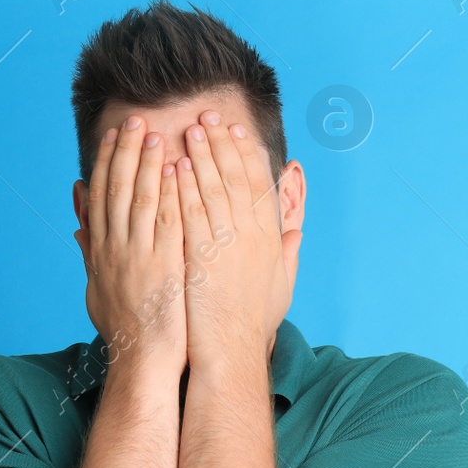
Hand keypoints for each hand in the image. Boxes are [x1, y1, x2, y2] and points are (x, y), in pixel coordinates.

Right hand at [74, 115, 186, 376]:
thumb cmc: (127, 327)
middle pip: (117, 188)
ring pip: (139, 198)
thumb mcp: (97, 286)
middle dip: (125, 150)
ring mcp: (138, 255)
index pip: (101, 195)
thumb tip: (78, 220)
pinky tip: (175, 169)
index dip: (107, 162)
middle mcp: (115, 247)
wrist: (144, 359)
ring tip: (154, 132)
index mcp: (101, 249)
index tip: (114, 134)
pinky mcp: (164, 264)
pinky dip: (167, 192)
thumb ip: (89, 250)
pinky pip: (165, 221)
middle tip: (133, 119)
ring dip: (146, 163)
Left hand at [176, 110, 299, 374]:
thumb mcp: (282, 285)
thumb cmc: (254, 323)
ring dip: (200, 156)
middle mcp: (250, 235)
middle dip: (220, 143)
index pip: (259, 185)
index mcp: (270, 238)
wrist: (230, 350)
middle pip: (235, 177)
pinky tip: (172, 166)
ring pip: (212, 189)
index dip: (246, 154)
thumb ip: (288, 253)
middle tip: (208, 117)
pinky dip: (182, 187)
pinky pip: (190, 213)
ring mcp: (225, 244)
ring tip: (188, 130)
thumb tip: (296, 231)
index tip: (236, 131)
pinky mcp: (200, 255)